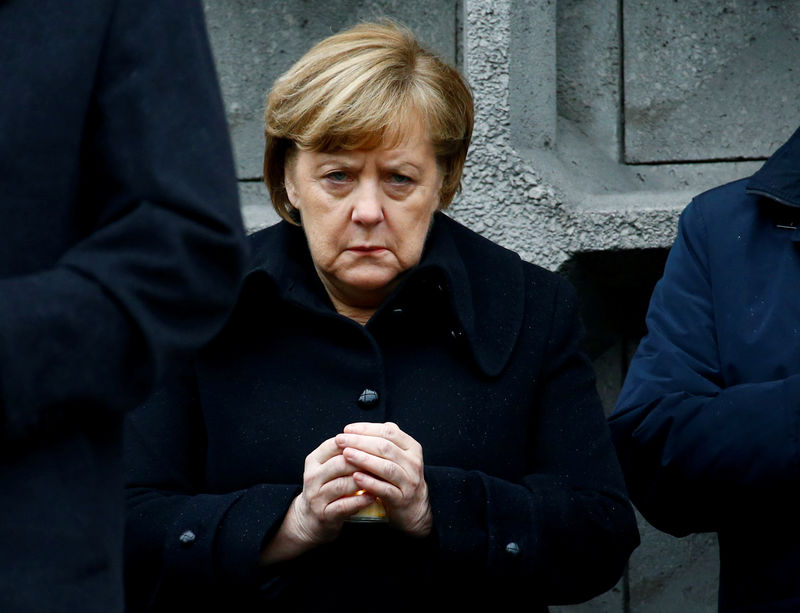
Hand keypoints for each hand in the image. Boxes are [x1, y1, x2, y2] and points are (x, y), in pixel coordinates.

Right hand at [260, 436, 378, 564]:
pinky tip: (374, 496)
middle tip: (385, 461)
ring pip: (342, 484)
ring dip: (364, 481)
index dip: (358, 442)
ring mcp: (316, 496)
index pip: (336, 444)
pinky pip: (345, 505)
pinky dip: (361, 500)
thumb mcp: (332, 466)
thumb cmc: (329, 486)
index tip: (378, 443)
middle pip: (340, 463)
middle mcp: (312, 476)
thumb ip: (350, 450)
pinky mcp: (324, 514)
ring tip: (382, 479)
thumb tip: (381, 431)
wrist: (311, 519)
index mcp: (314, 460)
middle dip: (364, 461)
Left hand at [335, 422, 431, 537]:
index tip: (347, 429)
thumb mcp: (399, 456)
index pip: (389, 432)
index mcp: (412, 448)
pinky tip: (355, 477)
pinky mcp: (402, 499)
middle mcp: (413, 463)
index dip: (367, 429)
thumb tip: (363, 428)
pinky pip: (385, 489)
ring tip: (345, 454)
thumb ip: (387, 441)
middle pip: (385, 448)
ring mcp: (409, 482)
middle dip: (360, 442)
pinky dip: (369, 482)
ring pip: (386, 467)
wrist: (414, 509)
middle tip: (340, 440)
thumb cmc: (400, 478)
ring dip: (363, 459)